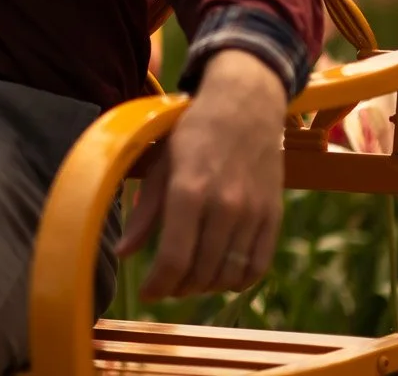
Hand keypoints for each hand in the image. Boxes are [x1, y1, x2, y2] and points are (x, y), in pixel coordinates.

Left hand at [118, 48, 286, 299]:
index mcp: (189, 190)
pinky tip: (221, 275)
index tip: (148, 292)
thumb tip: (123, 253)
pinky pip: (257, 267)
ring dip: (206, 287)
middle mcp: (224, 205)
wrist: (246, 105)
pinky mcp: (273, 216)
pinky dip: (238, 281)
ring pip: (228, 276)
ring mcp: (253, 213)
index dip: (158, 285)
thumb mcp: (161, 163)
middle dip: (178, 288)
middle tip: (166, 284)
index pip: (174, 259)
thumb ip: (144, 212)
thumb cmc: (195, 132)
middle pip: (200, 273)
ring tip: (190, 279)